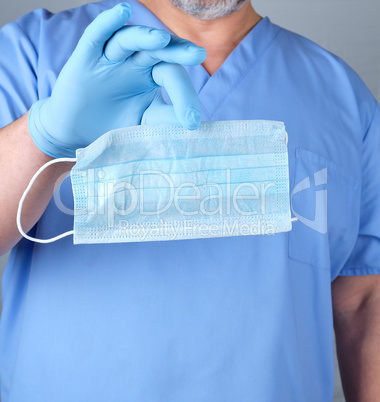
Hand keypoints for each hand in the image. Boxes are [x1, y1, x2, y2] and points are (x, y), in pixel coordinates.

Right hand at [28, 2, 206, 157]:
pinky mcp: (85, 58)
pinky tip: (122, 11)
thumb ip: (165, 119)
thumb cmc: (113, 124)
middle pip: (158, 51)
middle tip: (198, 54)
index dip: (184, 97)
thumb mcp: (144, 123)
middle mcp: (135, 63)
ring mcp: (110, 59)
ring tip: (162, 40)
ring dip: (145, 37)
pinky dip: (107, 23)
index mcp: (153, 76)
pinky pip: (97, 35)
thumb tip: (192, 123)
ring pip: (129, 40)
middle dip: (177, 51)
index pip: (172, 77)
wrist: (76, 131)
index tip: (193, 121)